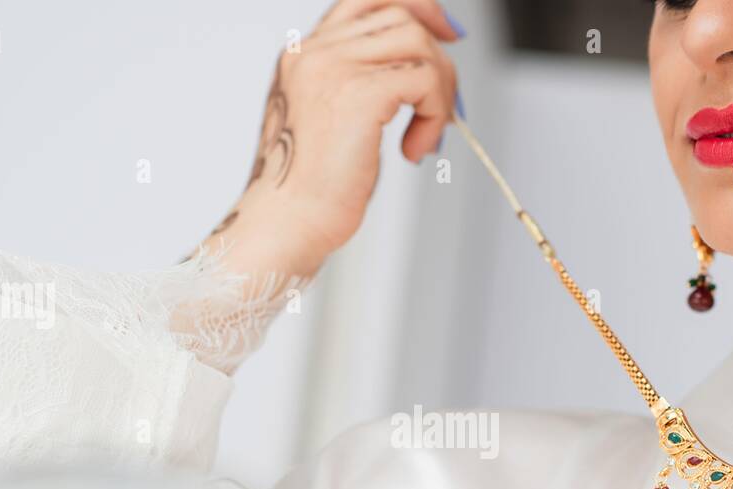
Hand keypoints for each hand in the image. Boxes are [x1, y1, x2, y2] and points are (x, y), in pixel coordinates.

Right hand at [204, 0, 463, 277]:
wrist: (286, 223)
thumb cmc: (307, 190)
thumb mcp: (329, 122)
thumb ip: (358, 88)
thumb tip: (415, 75)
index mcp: (303, 54)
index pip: (365, 0)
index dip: (415, 7)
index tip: (446, 35)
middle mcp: (315, 52)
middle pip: (400, 16)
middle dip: (438, 58)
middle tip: (444, 108)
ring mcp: (334, 68)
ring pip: (418, 43)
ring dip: (440, 90)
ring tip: (426, 136)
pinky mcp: (359, 94)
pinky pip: (425, 79)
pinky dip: (436, 114)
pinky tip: (415, 149)